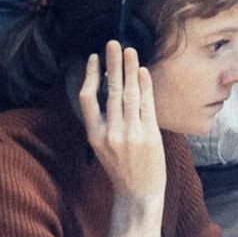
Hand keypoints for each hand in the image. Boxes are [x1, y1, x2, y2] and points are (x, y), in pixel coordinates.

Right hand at [76, 41, 164, 203]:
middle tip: (113, 43)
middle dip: (113, 64)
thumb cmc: (121, 168)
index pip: (87, 99)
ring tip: (130, 50)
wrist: (139, 194)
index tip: (94, 58)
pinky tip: (142, 71)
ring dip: (129, 69)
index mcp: (94, 135)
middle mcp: (111, 132)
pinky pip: (147, 105)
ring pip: (129, 94)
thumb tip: (106, 89)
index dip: (90, 76)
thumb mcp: (103, 146)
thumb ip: (104, 121)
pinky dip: (145, 86)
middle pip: (110, 91)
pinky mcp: (149, 135)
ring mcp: (131, 134)